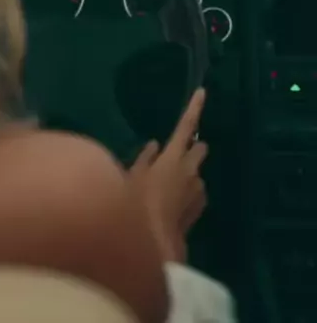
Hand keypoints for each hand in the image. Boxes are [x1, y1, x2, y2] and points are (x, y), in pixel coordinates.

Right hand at [129, 89, 207, 262]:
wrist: (153, 244)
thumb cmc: (137, 204)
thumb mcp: (132, 177)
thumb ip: (145, 159)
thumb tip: (153, 146)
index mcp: (174, 156)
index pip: (186, 126)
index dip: (195, 108)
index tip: (203, 92)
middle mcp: (191, 170)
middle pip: (200, 149)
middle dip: (192, 148)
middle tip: (175, 155)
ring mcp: (198, 190)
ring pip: (196, 173)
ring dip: (187, 175)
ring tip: (166, 187)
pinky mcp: (199, 209)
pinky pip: (195, 193)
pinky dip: (187, 194)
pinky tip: (170, 205)